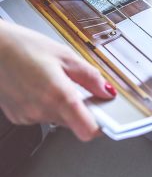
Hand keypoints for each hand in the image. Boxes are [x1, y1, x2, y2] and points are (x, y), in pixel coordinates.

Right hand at [0, 21, 116, 140]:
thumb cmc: (25, 47)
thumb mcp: (66, 56)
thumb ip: (91, 76)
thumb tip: (107, 91)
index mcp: (58, 95)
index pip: (87, 129)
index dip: (101, 125)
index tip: (108, 117)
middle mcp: (42, 110)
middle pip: (75, 122)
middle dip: (83, 108)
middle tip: (81, 87)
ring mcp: (28, 116)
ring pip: (60, 119)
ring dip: (65, 105)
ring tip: (57, 80)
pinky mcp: (19, 117)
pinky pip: (43, 115)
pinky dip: (49, 105)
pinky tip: (42, 85)